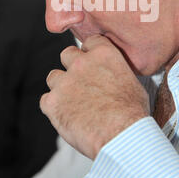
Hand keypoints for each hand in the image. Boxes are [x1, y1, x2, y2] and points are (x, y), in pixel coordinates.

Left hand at [40, 34, 149, 158]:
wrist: (121, 136)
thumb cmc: (132, 113)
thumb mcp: (132, 83)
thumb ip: (116, 72)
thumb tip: (114, 78)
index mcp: (103, 54)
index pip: (90, 42)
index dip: (90, 53)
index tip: (92, 63)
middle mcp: (81, 63)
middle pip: (67, 54)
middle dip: (72, 66)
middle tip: (81, 82)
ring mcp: (64, 82)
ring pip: (53, 77)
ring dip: (61, 87)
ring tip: (74, 103)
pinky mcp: (52, 103)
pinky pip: (45, 101)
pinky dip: (54, 108)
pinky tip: (67, 116)